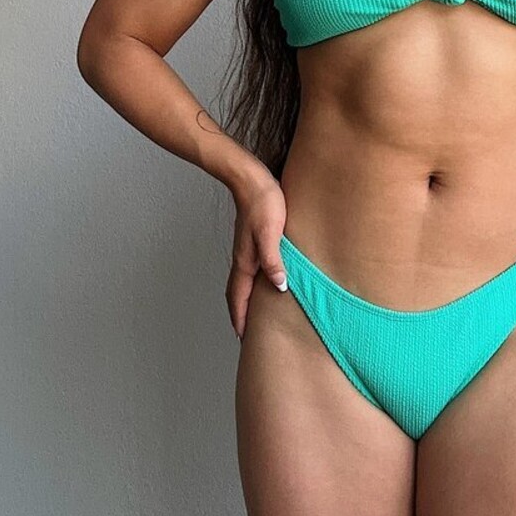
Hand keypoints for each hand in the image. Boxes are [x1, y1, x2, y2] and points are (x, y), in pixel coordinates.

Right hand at [226, 167, 290, 340]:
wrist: (250, 178)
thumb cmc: (263, 202)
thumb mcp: (271, 233)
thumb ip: (274, 261)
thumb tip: (280, 287)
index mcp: (245, 261)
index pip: (239, 297)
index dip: (240, 318)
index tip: (242, 338)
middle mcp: (242, 259)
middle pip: (236, 293)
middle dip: (239, 314)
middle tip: (246, 333)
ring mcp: (245, 249)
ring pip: (242, 282)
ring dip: (245, 300)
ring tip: (252, 314)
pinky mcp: (252, 240)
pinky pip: (249, 270)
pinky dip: (252, 283)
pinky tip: (263, 280)